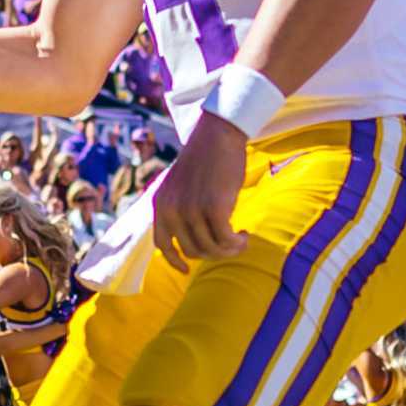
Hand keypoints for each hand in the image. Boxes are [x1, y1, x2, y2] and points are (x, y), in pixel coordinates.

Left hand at [150, 115, 247, 273]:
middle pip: (193, 250)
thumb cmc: (205, 158)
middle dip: (214, 252)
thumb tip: (193, 240)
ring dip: (229, 249)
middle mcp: (172, 210)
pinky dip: (237, 243)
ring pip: (211, 248)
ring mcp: (192, 210)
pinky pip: (226, 240)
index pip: (163, 244)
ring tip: (242, 239)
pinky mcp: (214, 208)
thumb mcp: (180, 185)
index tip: (186, 270)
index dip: (175, 261)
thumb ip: (179, 208)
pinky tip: (245, 235)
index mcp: (161, 204)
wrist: (218, 134)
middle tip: (231, 243)